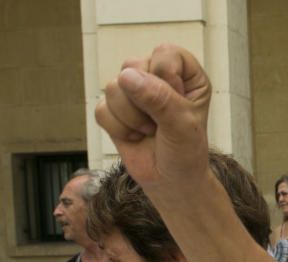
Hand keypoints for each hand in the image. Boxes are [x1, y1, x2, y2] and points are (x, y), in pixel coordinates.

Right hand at [94, 44, 212, 196]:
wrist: (171, 182)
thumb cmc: (186, 153)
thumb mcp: (183, 126)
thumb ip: (160, 99)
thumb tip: (126, 77)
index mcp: (186, 73)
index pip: (165, 53)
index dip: (166, 79)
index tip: (178, 105)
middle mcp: (158, 76)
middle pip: (133, 66)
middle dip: (145, 103)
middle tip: (162, 123)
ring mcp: (134, 92)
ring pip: (113, 87)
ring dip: (131, 118)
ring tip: (150, 132)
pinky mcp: (114, 109)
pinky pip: (101, 109)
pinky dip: (118, 129)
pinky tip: (135, 137)